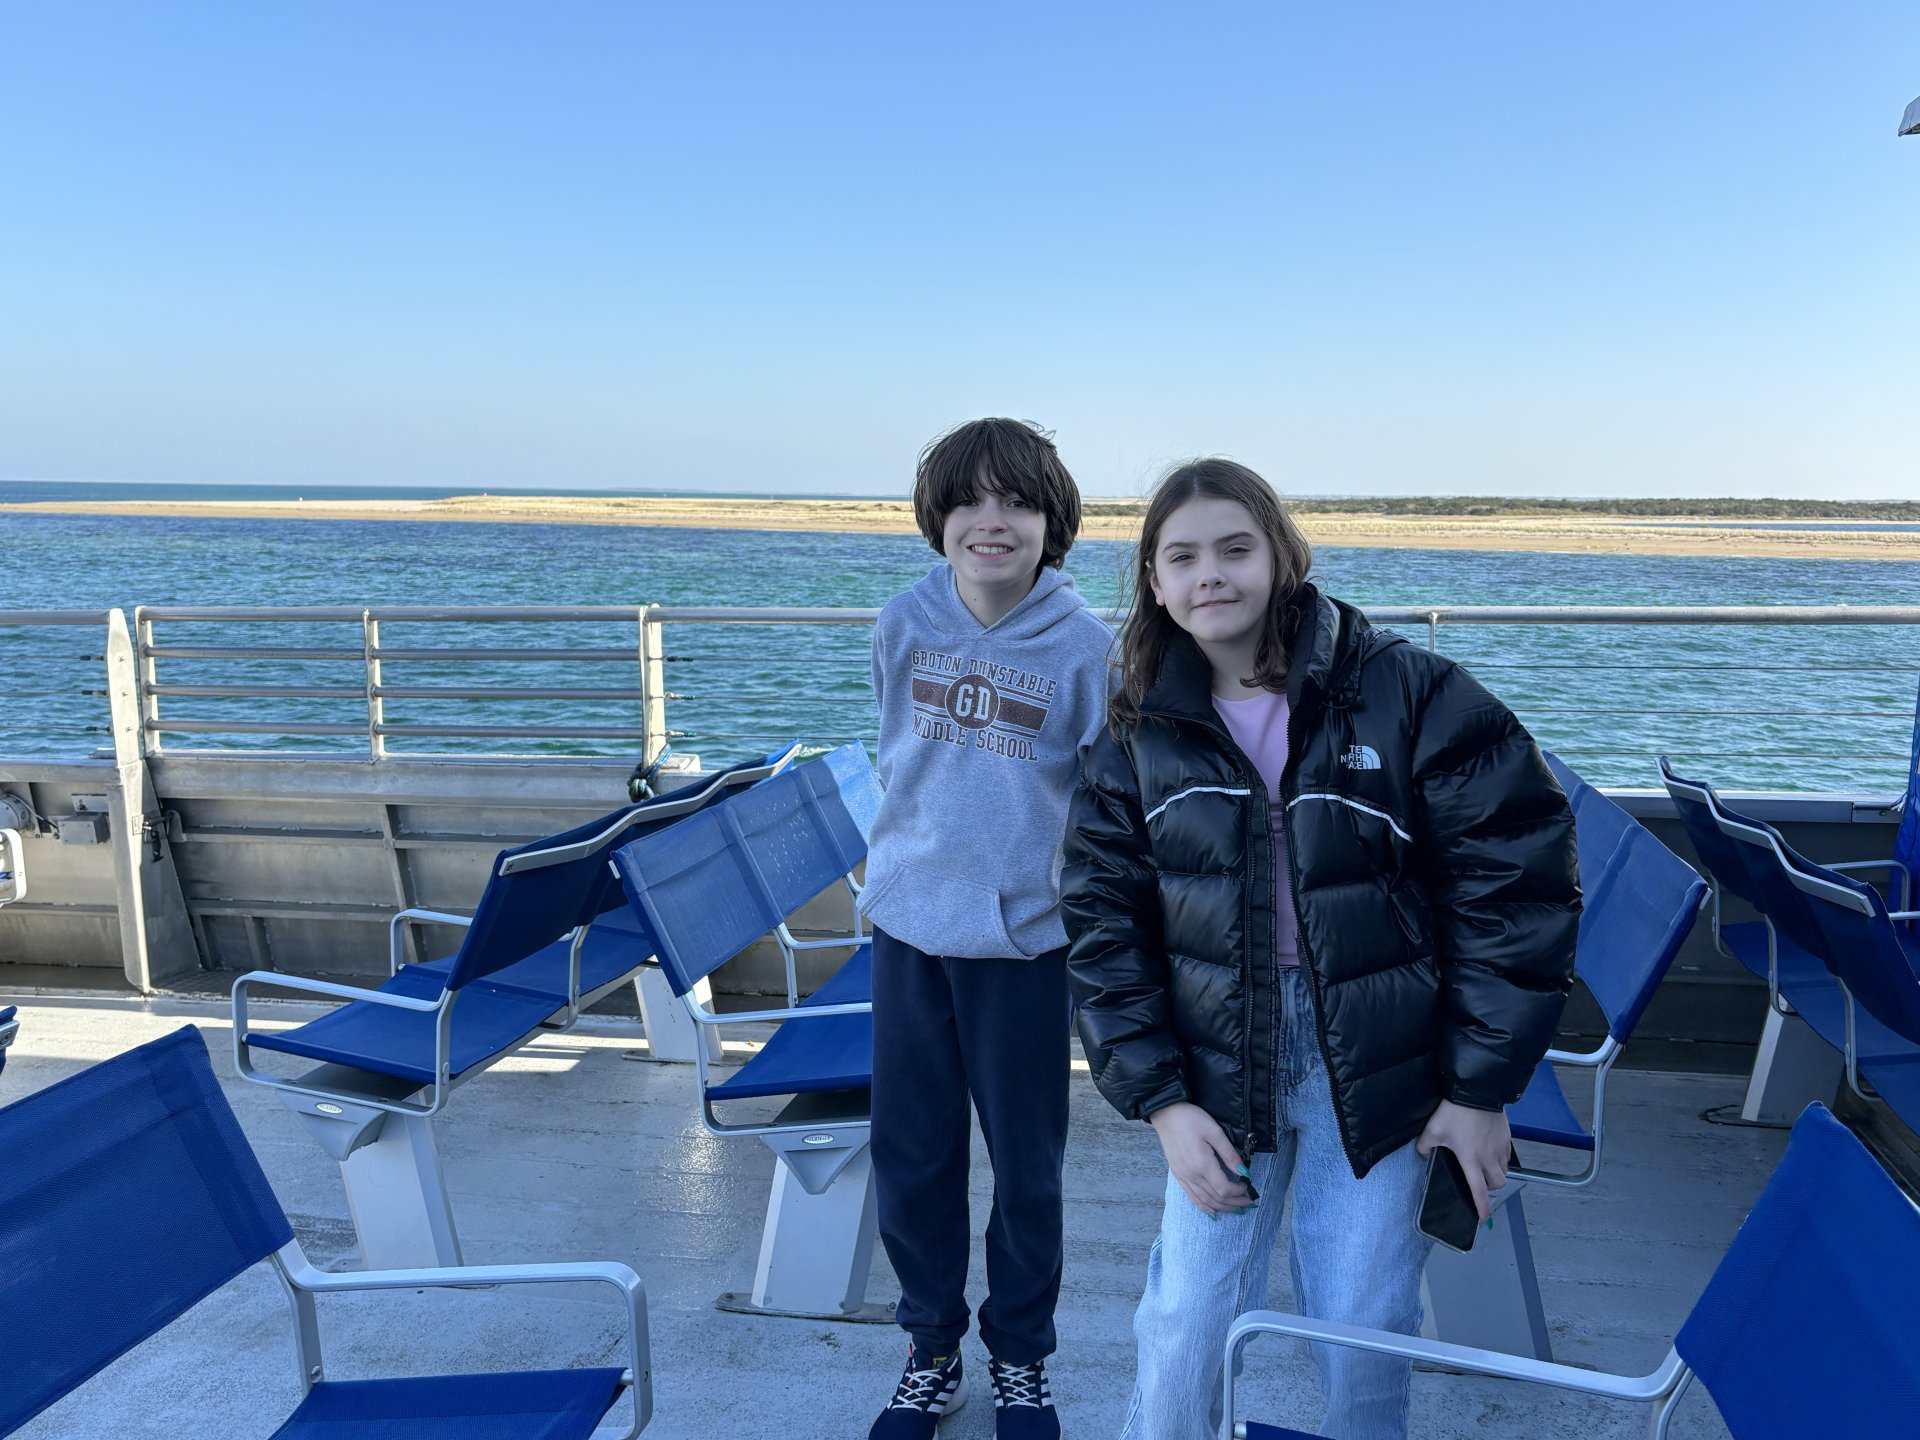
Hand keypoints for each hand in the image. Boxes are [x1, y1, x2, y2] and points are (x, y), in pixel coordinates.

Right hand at [1149, 1102, 1252, 1213]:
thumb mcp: (1215, 1132)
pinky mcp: (1177, 1175)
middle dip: (1234, 1203)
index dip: (1238, 1192)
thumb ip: (1229, 1154)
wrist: (1166, 1114)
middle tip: (1248, 1203)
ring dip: (1222, 1208)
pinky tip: (1213, 1210)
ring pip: (1204, 1201)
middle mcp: (1191, 1175)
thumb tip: (1243, 1172)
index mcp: (1202, 1164)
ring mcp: (1183, 1177)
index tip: (1248, 1186)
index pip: (1224, 1189)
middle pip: (1216, 1199)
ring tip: (1236, 1209)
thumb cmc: (1191, 1119)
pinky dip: (1204, 1206)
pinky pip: (1192, 1197)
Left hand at [1416, 1100, 1510, 1220]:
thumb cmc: (1454, 1112)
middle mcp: (1489, 1157)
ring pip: (1505, 1170)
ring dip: (1496, 1173)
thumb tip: (1423, 1153)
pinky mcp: (1507, 1136)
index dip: (1482, 1207)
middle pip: (1497, 1184)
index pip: (1478, 1191)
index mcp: (1471, 1160)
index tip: (1483, 1218)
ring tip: (1485, 1167)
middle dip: (1490, 1188)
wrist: (1477, 1091)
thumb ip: (1424, 1146)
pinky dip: (1502, 1158)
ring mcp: (1500, 1147)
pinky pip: (1507, 1155)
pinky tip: (1492, 1151)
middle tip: (1480, 1184)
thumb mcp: (1432, 1130)